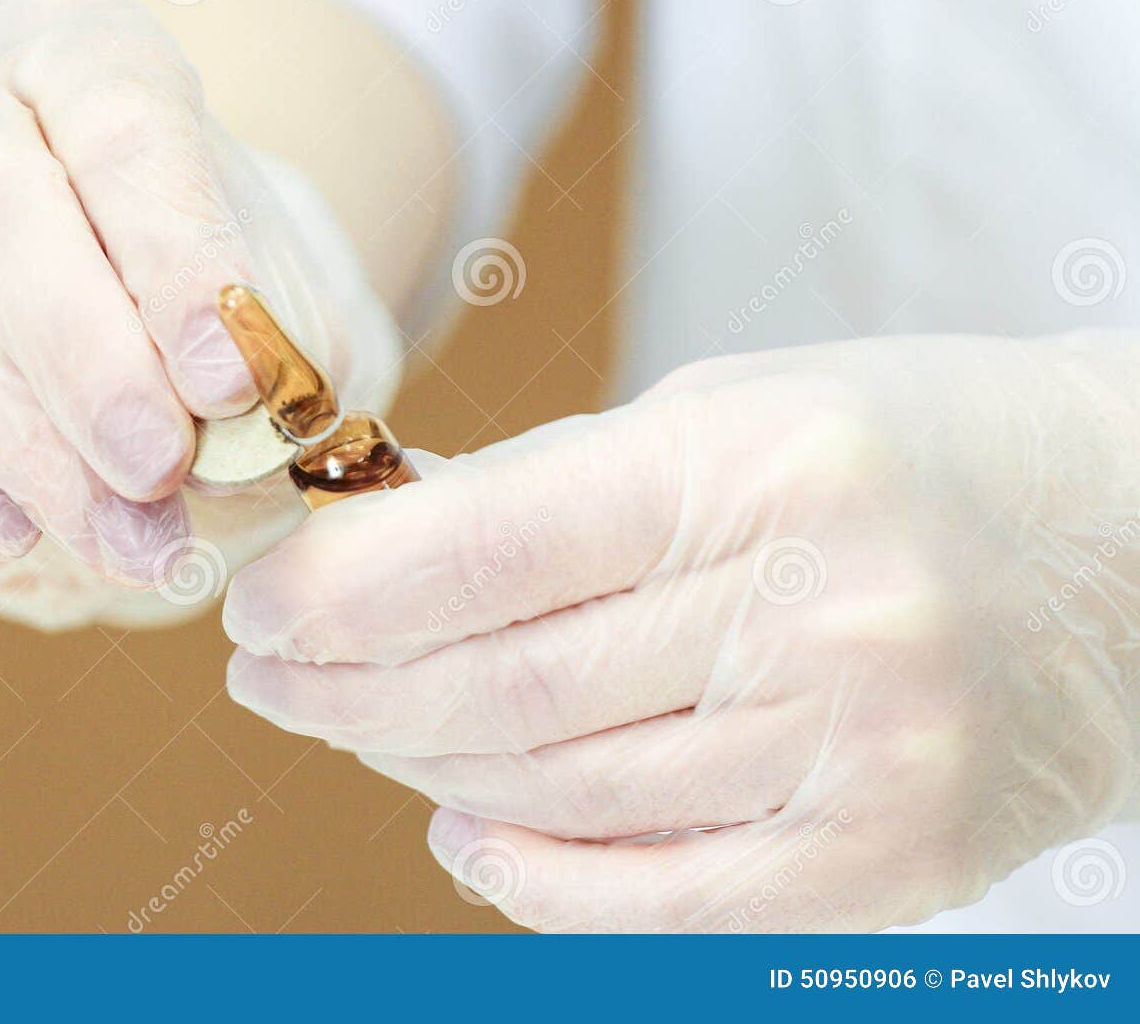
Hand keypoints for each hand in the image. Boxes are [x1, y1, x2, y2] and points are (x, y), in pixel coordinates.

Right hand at [0, 0, 395, 626]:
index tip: (232, 384)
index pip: (122, 121)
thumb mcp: (279, 291)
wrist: (107, 299)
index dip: (175, 255)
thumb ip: (276, 347)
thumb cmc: (201, 286)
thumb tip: (231, 446)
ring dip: (24, 451)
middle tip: (161, 473)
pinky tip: (5, 530)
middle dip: (83, 363)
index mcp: (82, 47)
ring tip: (129, 545)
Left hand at [225, 334, 1139, 930]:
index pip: (488, 552)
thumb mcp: (732, 414)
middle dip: (346, 686)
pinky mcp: (888, 858)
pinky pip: (659, 897)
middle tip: (268, 671)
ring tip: (348, 726)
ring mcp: (857, 752)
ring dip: (417, 766)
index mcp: (762, 469)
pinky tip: (457, 831)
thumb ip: (557, 492)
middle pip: (503, 689)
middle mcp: (815, 616)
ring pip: (558, 792)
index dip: (342, 588)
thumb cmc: (908, 447)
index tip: (259, 597)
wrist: (1131, 545)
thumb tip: (379, 553)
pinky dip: (532, 875)